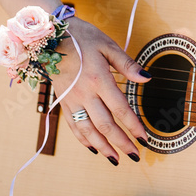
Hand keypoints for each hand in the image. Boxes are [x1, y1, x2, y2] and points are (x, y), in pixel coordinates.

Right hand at [51, 16, 150, 163]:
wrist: (48, 36)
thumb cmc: (82, 38)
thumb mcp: (108, 45)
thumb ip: (128, 64)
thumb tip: (147, 78)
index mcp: (99, 79)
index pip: (120, 109)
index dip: (133, 126)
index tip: (145, 138)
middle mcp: (84, 94)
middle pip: (105, 125)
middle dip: (121, 143)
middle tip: (135, 155)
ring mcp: (71, 100)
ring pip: (87, 130)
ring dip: (103, 147)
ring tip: (116, 159)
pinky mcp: (62, 102)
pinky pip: (73, 125)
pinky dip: (83, 139)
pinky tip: (93, 148)